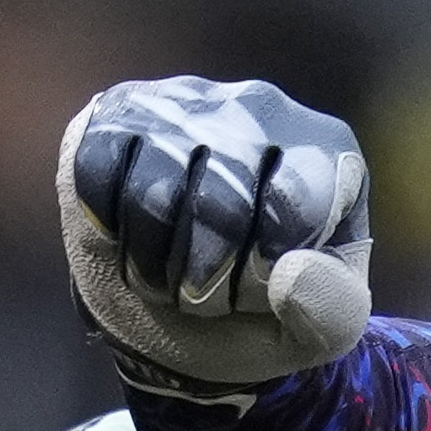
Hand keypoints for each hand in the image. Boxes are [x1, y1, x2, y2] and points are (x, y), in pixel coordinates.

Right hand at [58, 76, 371, 395]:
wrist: (187, 304)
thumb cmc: (266, 303)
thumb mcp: (321, 329)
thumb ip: (332, 312)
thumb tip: (291, 276)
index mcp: (328, 151)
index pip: (288, 211)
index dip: (257, 274)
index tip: (256, 292)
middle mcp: (261, 107)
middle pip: (220, 203)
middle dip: (205, 279)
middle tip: (206, 295)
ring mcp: (187, 101)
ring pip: (154, 191)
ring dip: (153, 264)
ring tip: (169, 276)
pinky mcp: (118, 113)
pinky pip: (98, 173)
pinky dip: (108, 231)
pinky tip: (129, 240)